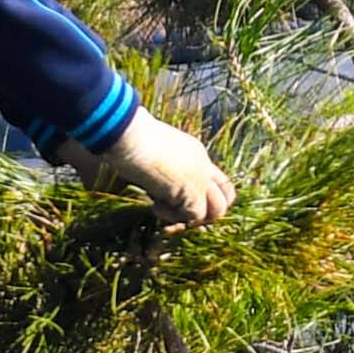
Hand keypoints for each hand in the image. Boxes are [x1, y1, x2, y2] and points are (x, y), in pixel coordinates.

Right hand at [64, 105, 234, 227]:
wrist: (127, 134)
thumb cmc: (127, 139)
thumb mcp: (148, 156)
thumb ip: (158, 171)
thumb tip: (145, 185)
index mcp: (194, 153)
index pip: (214, 180)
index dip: (201, 196)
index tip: (172, 201)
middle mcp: (203, 164)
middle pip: (226, 196)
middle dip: (207, 212)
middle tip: (178, 213)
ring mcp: (200, 178)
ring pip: (217, 211)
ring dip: (192, 218)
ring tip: (164, 208)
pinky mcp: (192, 191)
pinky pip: (194, 217)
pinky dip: (174, 218)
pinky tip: (154, 205)